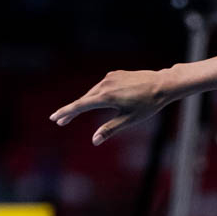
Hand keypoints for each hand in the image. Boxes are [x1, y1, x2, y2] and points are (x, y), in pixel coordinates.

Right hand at [51, 70, 170, 144]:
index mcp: (107, 97)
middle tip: (60, 122)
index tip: (54, 118)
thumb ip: (110, 129)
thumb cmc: (148, 105)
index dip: (66, 113)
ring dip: (84, 103)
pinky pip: (101, 87)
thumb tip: (95, 141)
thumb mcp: (129, 120)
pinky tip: (96, 101)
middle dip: (72, 111)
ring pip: (92, 93)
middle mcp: (105, 84)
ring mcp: (109, 78)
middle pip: (83, 100)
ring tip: (75, 114)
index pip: (80, 106)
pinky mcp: (114, 74)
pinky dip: (95, 95)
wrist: (162, 84)